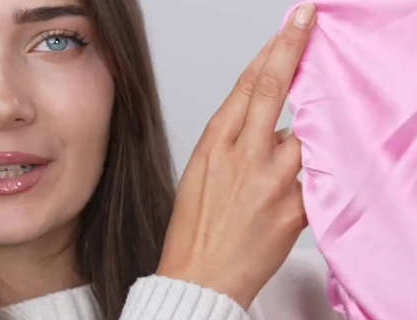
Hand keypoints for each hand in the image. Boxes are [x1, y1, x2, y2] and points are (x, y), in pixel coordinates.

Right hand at [156, 3, 316, 309]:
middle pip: (275, 90)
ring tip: (287, 152)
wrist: (202, 275)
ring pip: (304, 132)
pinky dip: (313, 168)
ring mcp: (272, 180)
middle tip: (309, 24)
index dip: (274, 49)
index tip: (291, 27)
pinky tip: (300, 177)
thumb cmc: (195, 226)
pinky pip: (315, 173)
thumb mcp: (201, 171)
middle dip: (294, 49)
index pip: (249, 84)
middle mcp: (243, 156)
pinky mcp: (294, 207)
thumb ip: (234, 141)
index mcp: (215, 145)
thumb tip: (267, 124)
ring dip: (306, 129)